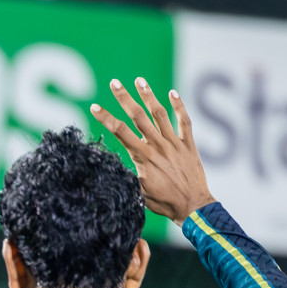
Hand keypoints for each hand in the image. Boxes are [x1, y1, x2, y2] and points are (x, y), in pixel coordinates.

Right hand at [91, 77, 215, 221]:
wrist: (192, 206)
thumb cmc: (163, 203)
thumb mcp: (138, 192)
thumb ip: (128, 175)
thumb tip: (112, 168)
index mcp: (142, 157)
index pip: (120, 132)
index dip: (106, 118)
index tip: (94, 107)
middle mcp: (157, 146)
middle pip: (138, 116)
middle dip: (124, 98)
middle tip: (115, 83)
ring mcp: (174, 143)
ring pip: (159, 114)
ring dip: (148, 96)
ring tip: (139, 80)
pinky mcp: (188, 144)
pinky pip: (184, 121)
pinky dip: (179, 106)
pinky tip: (172, 93)